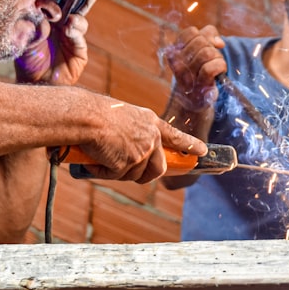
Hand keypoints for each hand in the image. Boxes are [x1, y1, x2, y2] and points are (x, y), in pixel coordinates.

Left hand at [14, 0, 98, 85]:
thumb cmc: (27, 59)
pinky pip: (79, 38)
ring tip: (69, 20)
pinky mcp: (79, 52)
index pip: (58, 0)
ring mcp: (72, 37)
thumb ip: (34, 27)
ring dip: (76, 17)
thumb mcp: (26, 38)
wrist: (33, 83)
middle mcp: (62, 25)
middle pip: (75, 6)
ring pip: (80, 20)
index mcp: (49, 18)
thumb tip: (44, 16)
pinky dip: (75, 32)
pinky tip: (70, 30)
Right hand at [76, 98, 207, 183]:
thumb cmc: (96, 113)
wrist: (86, 116)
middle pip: (158, 168)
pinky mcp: (128, 163)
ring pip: (134, 175)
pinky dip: (102, 172)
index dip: (189, 145)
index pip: (175, 136)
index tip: (202, 151)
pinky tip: (95, 159)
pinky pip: (115, 176)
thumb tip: (132, 155)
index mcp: (150, 122)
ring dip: (117, 171)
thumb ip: (135, 133)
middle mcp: (151, 137)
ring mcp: (142, 151)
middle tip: (129, 172)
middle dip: (146, 175)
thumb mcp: (124, 117)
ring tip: (102, 155)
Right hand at [165, 25, 226, 109]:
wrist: (195, 98)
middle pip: (201, 42)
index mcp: (174, 51)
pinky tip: (220, 72)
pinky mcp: (198, 85)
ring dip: (218, 58)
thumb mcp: (199, 48)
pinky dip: (220, 66)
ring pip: (207, 53)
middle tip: (212, 59)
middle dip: (212, 48)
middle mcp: (177, 62)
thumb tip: (219, 43)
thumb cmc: (198, 70)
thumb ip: (208, 35)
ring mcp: (186, 75)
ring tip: (215, 66)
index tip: (207, 46)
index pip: (191, 32)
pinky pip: (211, 68)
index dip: (204, 37)